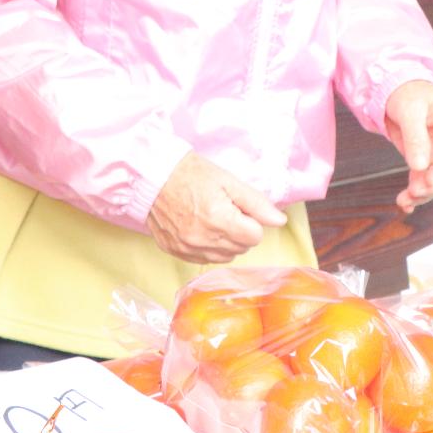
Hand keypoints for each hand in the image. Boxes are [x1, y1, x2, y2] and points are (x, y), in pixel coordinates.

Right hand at [147, 152, 287, 263]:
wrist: (153, 176)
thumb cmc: (191, 174)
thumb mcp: (229, 181)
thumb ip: (257, 203)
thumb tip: (279, 220)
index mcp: (219, 220)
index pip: (255, 236)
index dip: (252, 220)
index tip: (239, 208)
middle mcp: (203, 239)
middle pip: (242, 248)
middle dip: (241, 230)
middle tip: (226, 210)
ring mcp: (187, 248)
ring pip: (225, 257)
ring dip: (226, 241)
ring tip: (213, 218)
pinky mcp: (175, 251)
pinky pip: (204, 259)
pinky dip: (208, 247)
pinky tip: (200, 227)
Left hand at [384, 81, 432, 212]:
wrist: (392, 90)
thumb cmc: (406, 92)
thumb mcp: (409, 110)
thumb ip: (415, 137)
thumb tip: (419, 166)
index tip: (430, 180)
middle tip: (415, 192)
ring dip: (423, 193)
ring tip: (405, 201)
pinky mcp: (423, 159)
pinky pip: (423, 180)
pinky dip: (414, 193)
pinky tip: (404, 203)